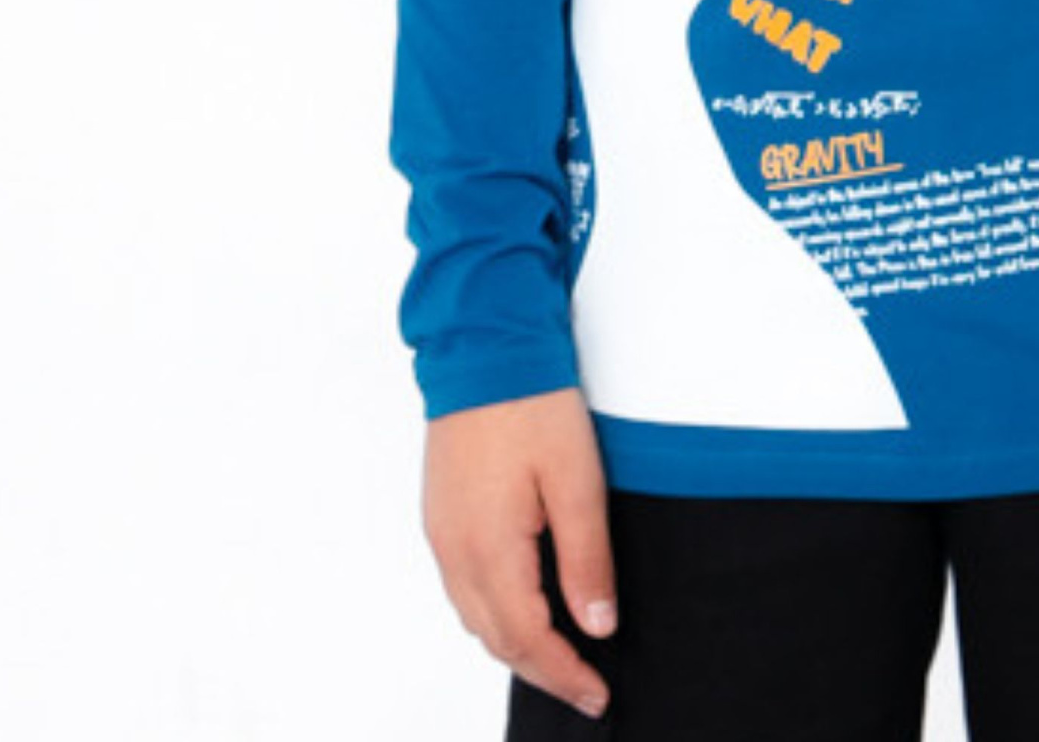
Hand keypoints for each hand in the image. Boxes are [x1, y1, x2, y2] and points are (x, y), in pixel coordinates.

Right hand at [421, 384, 617, 720]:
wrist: (482, 345)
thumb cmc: (532, 403)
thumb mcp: (577, 480)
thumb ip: (586, 558)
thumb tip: (597, 624)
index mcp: (490, 548)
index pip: (528, 638)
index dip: (565, 673)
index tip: (597, 693)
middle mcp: (455, 550)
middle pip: (496, 638)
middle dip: (541, 670)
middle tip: (584, 686)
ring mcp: (442, 533)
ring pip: (475, 616)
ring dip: (515, 645)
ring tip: (558, 656)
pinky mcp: (441, 513)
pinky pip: (463, 586)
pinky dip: (494, 611)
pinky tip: (522, 605)